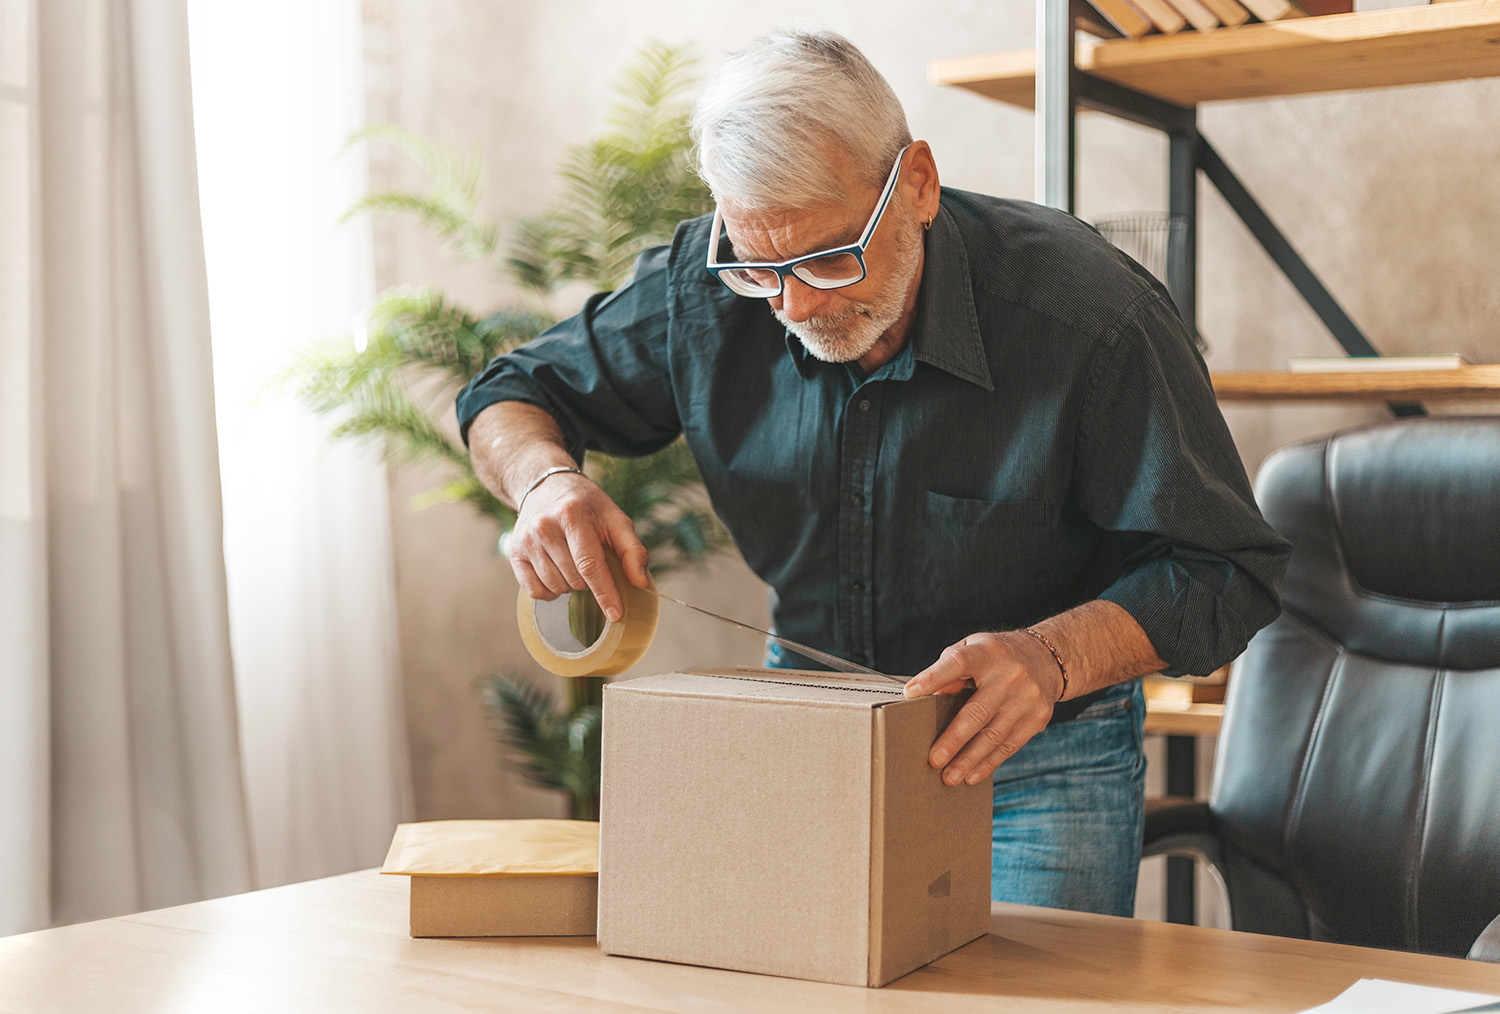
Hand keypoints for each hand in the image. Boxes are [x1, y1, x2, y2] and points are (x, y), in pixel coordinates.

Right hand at [506, 471, 649, 620]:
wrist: (547, 487)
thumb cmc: (587, 507)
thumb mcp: (615, 519)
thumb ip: (632, 550)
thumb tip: (641, 583)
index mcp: (572, 514)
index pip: (590, 564)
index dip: (604, 592)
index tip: (616, 614)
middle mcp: (544, 527)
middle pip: (574, 580)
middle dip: (589, 581)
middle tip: (590, 560)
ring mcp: (526, 540)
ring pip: (556, 587)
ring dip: (571, 585)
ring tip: (572, 562)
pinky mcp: (514, 553)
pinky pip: (535, 592)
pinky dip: (551, 591)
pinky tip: (557, 572)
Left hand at [903, 631, 1065, 785]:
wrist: (1048, 658)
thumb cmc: (997, 656)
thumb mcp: (974, 648)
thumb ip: (950, 668)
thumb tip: (926, 696)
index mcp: (987, 653)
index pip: (958, 663)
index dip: (933, 678)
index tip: (909, 694)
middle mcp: (1010, 674)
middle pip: (977, 711)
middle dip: (953, 739)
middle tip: (933, 760)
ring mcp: (1027, 698)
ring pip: (994, 735)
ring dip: (969, 760)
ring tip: (949, 777)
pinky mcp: (1038, 717)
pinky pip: (1010, 745)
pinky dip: (989, 763)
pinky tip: (972, 775)